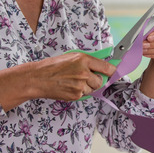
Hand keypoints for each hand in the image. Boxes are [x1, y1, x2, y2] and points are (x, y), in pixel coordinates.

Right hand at [0, 52, 115, 110]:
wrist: (38, 78)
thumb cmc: (53, 66)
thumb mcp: (71, 57)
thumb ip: (87, 62)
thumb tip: (102, 67)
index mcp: (84, 59)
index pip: (107, 67)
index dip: (112, 72)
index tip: (115, 73)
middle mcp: (84, 72)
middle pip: (101, 81)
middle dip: (96, 81)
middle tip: (85, 78)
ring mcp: (80, 85)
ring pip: (93, 89)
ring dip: (87, 87)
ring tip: (73, 82)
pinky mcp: (76, 95)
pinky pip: (84, 95)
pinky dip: (79, 93)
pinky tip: (69, 87)